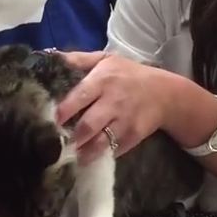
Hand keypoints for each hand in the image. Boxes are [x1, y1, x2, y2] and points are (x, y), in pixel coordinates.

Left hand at [56, 51, 179, 163]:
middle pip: (88, 125)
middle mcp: (114, 101)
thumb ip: (78, 59)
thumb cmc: (128, 75)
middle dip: (72, 137)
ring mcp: (125, 121)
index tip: (52, 121)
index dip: (63, 112)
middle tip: (60, 143)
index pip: (79, 97)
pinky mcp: (133, 136)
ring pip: (100, 143)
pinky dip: (100, 156)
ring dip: (83, 152)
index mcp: (103, 80)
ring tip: (73, 155)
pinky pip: (113, 150)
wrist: (165, 93)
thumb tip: (53, 58)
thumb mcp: (106, 59)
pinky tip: (90, 157)